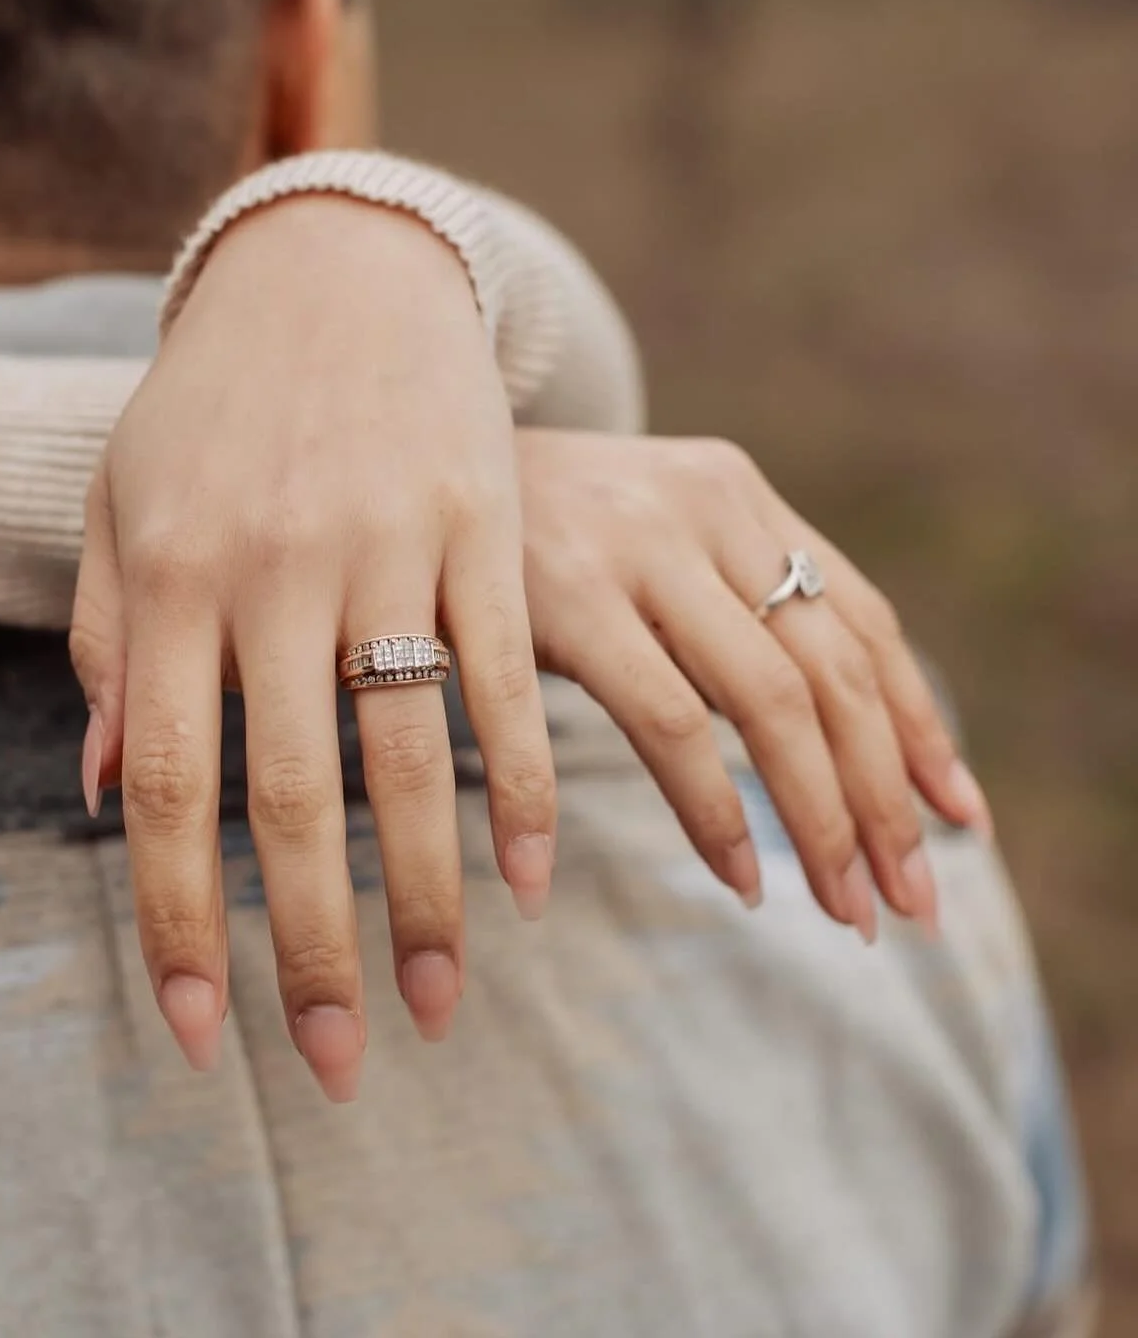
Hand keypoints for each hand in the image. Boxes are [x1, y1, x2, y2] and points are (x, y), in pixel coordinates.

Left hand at [69, 197, 555, 1099]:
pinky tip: (530, 879)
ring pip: (411, 755)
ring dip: (430, 898)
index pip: (164, 786)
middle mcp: (277, 570)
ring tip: (441, 1004)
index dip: (176, 923)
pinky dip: (524, 784)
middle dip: (313, 949)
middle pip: (292, 797)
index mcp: (172, 576)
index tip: (199, 1037)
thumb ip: (108, 645)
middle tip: (338, 1062)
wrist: (332, 268)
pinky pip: (508, 675)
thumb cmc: (212, 401)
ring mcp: (388, 545)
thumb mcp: (124, 504)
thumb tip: (97, 796)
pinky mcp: (483, 525)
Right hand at [516, 430, 992, 938]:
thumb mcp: (638, 532)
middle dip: (883, 799)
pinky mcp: (566, 594)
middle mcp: (704, 507)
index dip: (920, 727)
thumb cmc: (525, 526)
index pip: (862, 622)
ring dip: (819, 821)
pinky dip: (712, 813)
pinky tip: (740, 877)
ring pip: (772, 703)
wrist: (398, 451)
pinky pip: (671, 723)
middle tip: (911, 903)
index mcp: (736, 492)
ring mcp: (638, 544)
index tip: (960, 821)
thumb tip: (827, 737)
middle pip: (834, 673)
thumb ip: (719, 601)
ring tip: (841, 909)